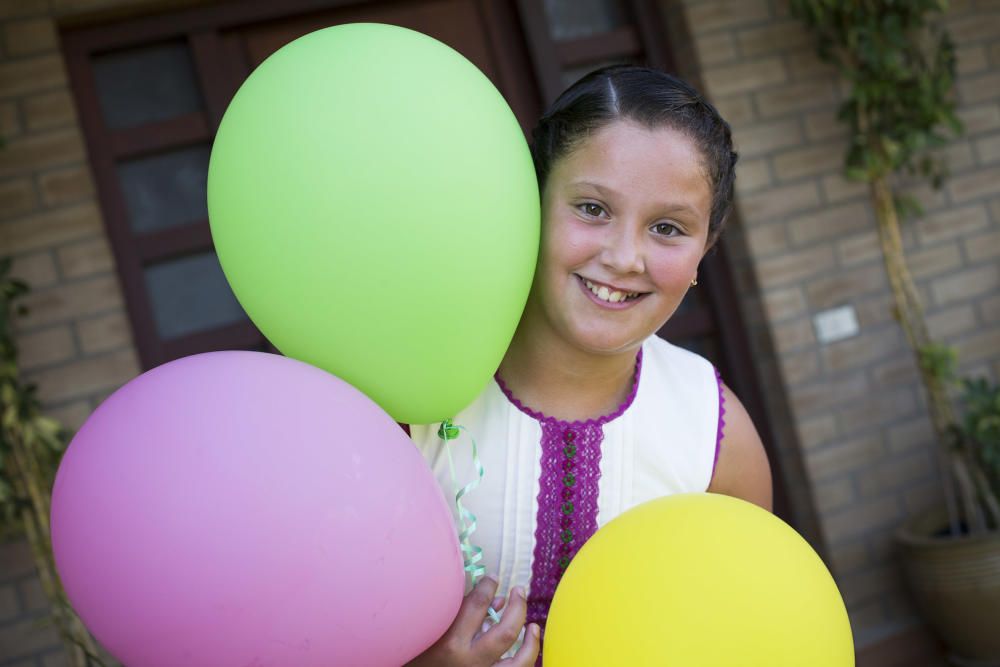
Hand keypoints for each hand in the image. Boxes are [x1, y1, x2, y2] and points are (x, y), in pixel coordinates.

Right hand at [405, 576, 540, 666]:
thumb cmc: (417, 655)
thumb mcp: (431, 630)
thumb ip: (459, 613)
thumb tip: (496, 601)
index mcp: (451, 642)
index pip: (477, 605)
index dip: (489, 586)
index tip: (493, 578)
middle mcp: (469, 661)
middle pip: (506, 631)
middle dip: (518, 607)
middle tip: (519, 590)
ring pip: (519, 662)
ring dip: (531, 642)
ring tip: (533, 625)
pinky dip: (526, 659)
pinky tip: (528, 645)